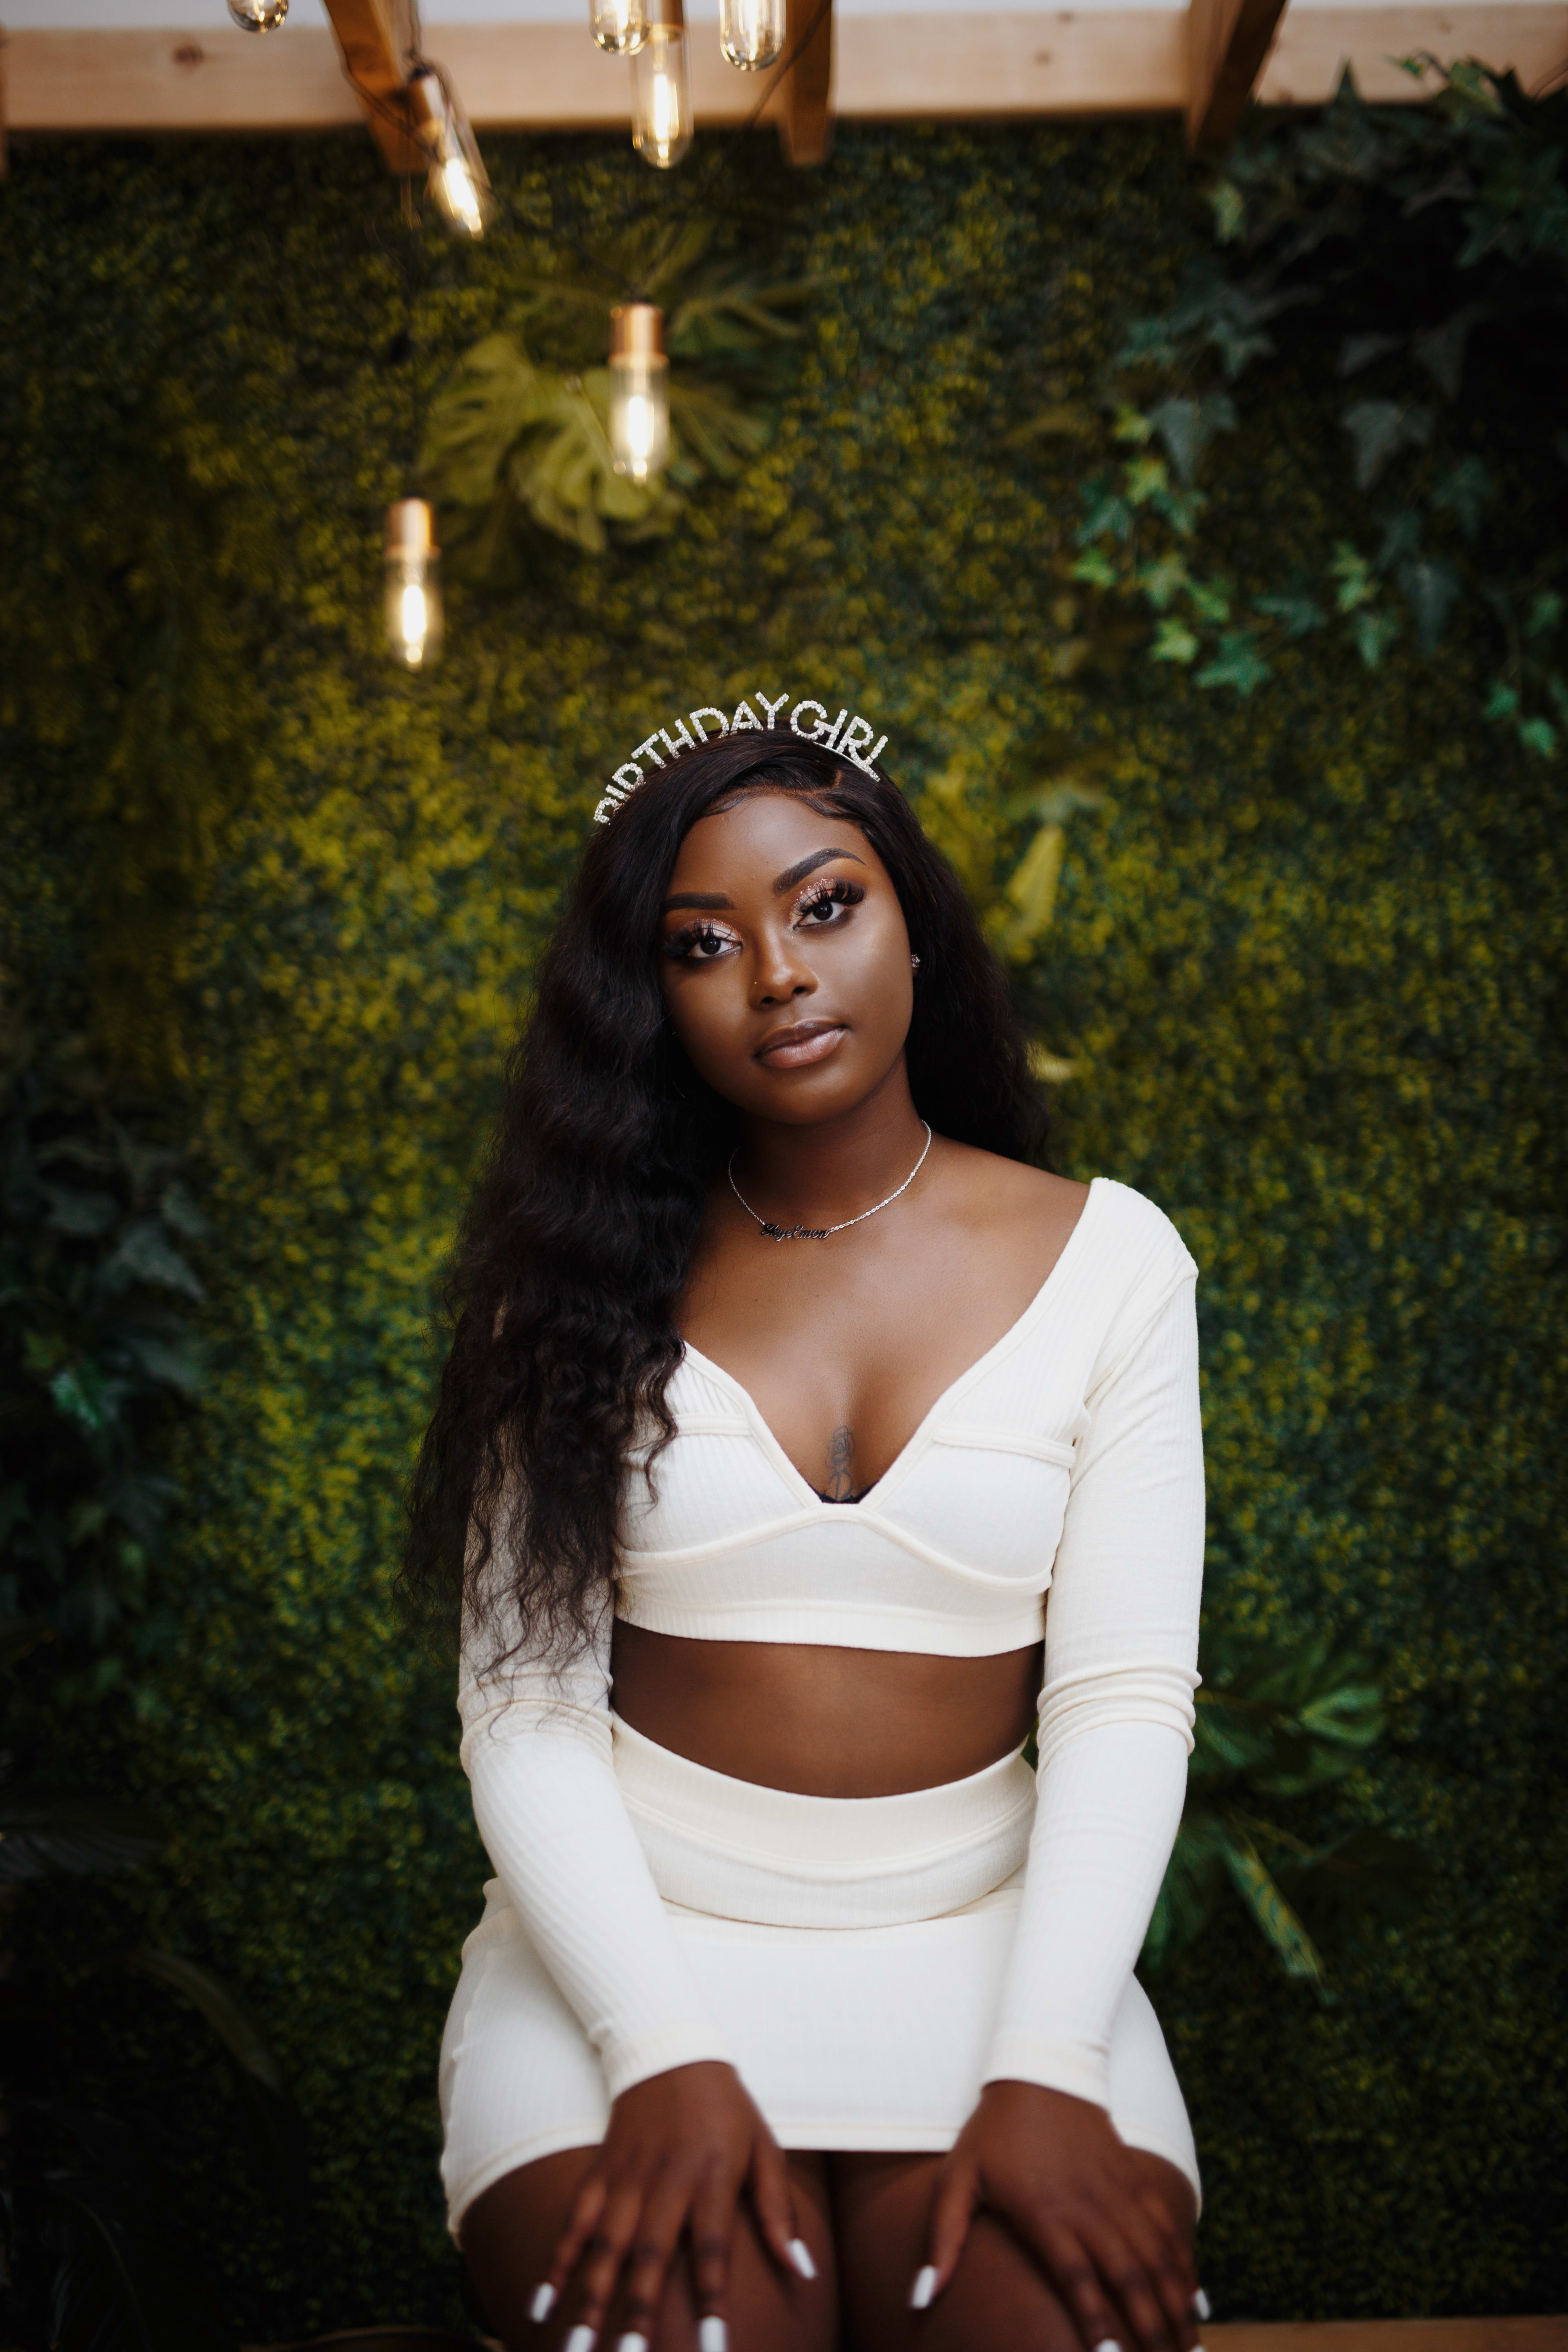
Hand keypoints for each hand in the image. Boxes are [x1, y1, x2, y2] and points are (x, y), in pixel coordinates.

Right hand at [533, 2060, 812, 2347]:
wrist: (670, 2047)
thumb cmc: (727, 2107)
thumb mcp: (765, 2147)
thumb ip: (779, 2211)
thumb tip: (803, 2271)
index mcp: (713, 2175)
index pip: (713, 2247)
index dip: (714, 2299)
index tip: (716, 2348)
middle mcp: (666, 2179)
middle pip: (650, 2252)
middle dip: (639, 2309)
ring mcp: (628, 2175)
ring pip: (606, 2245)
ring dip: (591, 2299)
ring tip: (578, 2349)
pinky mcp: (601, 2171)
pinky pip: (575, 2222)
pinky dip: (558, 2263)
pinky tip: (542, 2305)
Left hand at [913, 2081, 1198, 2351]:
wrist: (1042, 2068)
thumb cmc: (992, 2132)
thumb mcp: (957, 2180)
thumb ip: (942, 2240)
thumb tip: (919, 2299)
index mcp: (1044, 2214)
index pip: (1076, 2280)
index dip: (1098, 2324)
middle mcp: (1088, 2207)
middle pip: (1128, 2278)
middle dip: (1151, 2329)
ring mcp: (1116, 2192)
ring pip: (1156, 2258)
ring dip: (1175, 2306)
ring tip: (1190, 2350)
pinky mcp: (1134, 2178)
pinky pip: (1165, 2227)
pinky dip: (1184, 2265)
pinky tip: (1197, 2301)